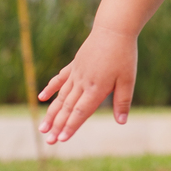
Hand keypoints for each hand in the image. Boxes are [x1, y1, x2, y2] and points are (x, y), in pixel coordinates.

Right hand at [38, 23, 137, 143]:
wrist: (114, 29)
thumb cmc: (124, 55)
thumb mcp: (128, 80)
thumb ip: (122, 101)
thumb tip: (121, 122)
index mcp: (96, 89)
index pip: (81, 112)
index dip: (71, 127)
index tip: (61, 139)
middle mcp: (83, 83)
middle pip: (67, 108)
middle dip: (57, 126)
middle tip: (48, 141)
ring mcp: (77, 73)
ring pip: (61, 97)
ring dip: (51, 113)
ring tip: (42, 127)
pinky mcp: (75, 65)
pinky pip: (60, 79)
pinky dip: (51, 88)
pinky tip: (42, 97)